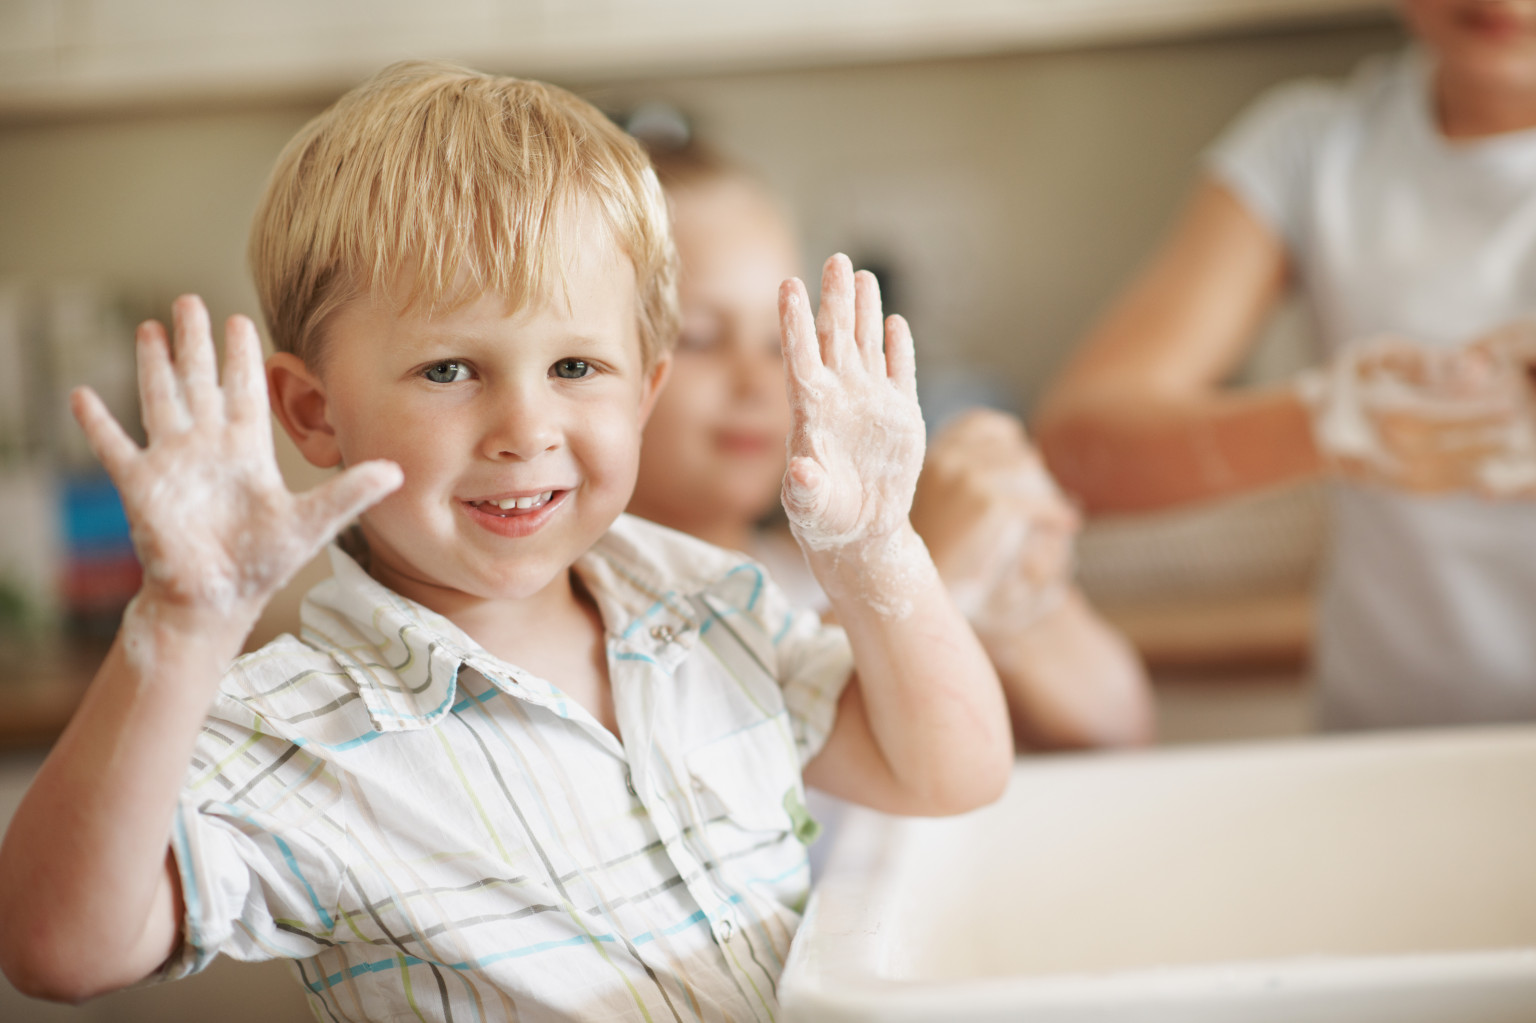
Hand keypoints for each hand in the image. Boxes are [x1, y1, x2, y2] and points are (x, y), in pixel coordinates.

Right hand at [71, 296, 401, 629]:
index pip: (244, 392)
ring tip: (149, 328)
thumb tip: (397, 472)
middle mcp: (208, 448)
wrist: (219, 600)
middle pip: (199, 383)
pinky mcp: (142, 486)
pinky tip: (82, 395)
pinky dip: (98, 424)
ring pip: (161, 401)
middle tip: (188, 300)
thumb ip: (350, 492)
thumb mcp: (313, 522)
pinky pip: (115, 448)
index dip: (242, 358)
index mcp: (246, 452)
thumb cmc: (263, 563)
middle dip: (195, 343)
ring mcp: (172, 464)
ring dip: (154, 365)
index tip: (241, 320)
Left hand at [778, 255, 928, 614]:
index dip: (795, 321)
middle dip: (834, 298)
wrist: (860, 532)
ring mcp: (869, 402)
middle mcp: (839, 397)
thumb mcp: (810, 507)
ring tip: (859, 273)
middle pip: (834, 337)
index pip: (799, 355)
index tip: (788, 284)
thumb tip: (800, 473)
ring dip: (863, 309)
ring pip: (865, 344)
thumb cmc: (824, 519)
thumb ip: (805, 488)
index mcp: (811, 411)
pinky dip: (898, 347)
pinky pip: (898, 372)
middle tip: (835, 259)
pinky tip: (894, 322)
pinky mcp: (900, 415)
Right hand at [911, 409, 1077, 626]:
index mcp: (932, 452)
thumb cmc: (930, 553)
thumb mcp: (941, 499)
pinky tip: (1067, 524)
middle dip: (1034, 477)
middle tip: (1047, 503)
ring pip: (1029, 472)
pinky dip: (1056, 514)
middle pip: (1013, 451)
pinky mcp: (990, 504)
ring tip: (1055, 516)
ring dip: (1046, 495)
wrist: (911, 596)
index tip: (1025, 465)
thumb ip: (972, 470)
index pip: (983, 425)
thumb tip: (1036, 451)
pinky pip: (1038, 503)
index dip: (1009, 443)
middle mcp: (947, 457)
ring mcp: (967, 477)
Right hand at [1298, 334, 1532, 495]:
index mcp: (1360, 409)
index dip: (1467, 414)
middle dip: (1476, 443)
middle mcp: (1361, 445)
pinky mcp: (1378, 486)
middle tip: (1517, 434)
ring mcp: (1367, 470)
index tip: (1506, 406)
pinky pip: (1420, 490)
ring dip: (1470, 466)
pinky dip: (1454, 482)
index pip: (1422, 416)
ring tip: (1509, 451)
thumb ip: (1416, 358)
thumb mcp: (1374, 354)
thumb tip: (1463, 365)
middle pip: (1426, 451)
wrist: (1312, 418)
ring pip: (1425, 478)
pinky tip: (1483, 469)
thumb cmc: (1353, 378)